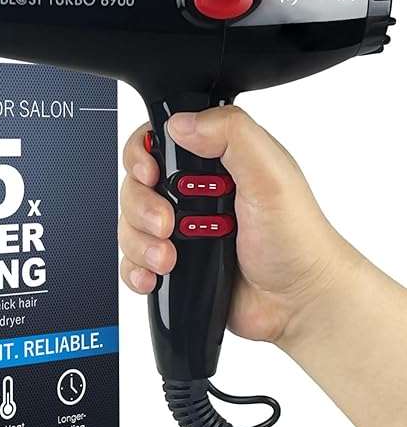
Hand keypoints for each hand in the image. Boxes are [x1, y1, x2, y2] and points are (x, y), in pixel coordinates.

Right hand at [119, 106, 362, 345]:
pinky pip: (133, 260)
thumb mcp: (272, 176)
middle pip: (136, 185)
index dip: (143, 156)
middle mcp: (194, 193)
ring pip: (130, 224)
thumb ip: (232, 135)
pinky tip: (155, 275)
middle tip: (167, 225)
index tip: (151, 175)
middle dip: (142, 207)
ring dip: (142, 243)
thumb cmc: (297, 241)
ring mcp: (181, 229)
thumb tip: (181, 123)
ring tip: (169, 258)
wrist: (298, 303)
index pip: (158, 141)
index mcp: (215, 161)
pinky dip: (136, 269)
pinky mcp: (173, 262)